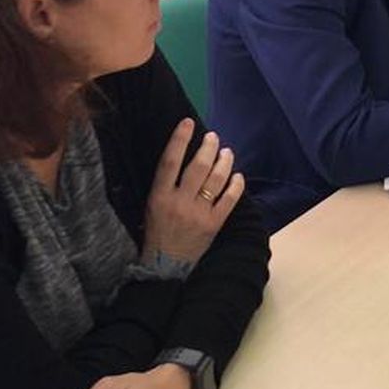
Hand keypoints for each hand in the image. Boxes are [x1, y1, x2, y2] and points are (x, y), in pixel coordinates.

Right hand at [143, 120, 242, 268]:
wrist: (165, 266)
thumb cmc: (156, 232)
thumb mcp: (151, 206)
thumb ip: (164, 185)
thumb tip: (181, 157)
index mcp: (159, 196)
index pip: (169, 161)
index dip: (179, 139)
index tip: (188, 123)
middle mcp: (179, 202)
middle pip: (198, 166)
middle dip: (209, 147)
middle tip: (213, 137)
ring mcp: (198, 213)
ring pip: (216, 180)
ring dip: (225, 161)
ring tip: (227, 152)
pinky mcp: (214, 224)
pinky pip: (229, 199)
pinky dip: (236, 184)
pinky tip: (238, 176)